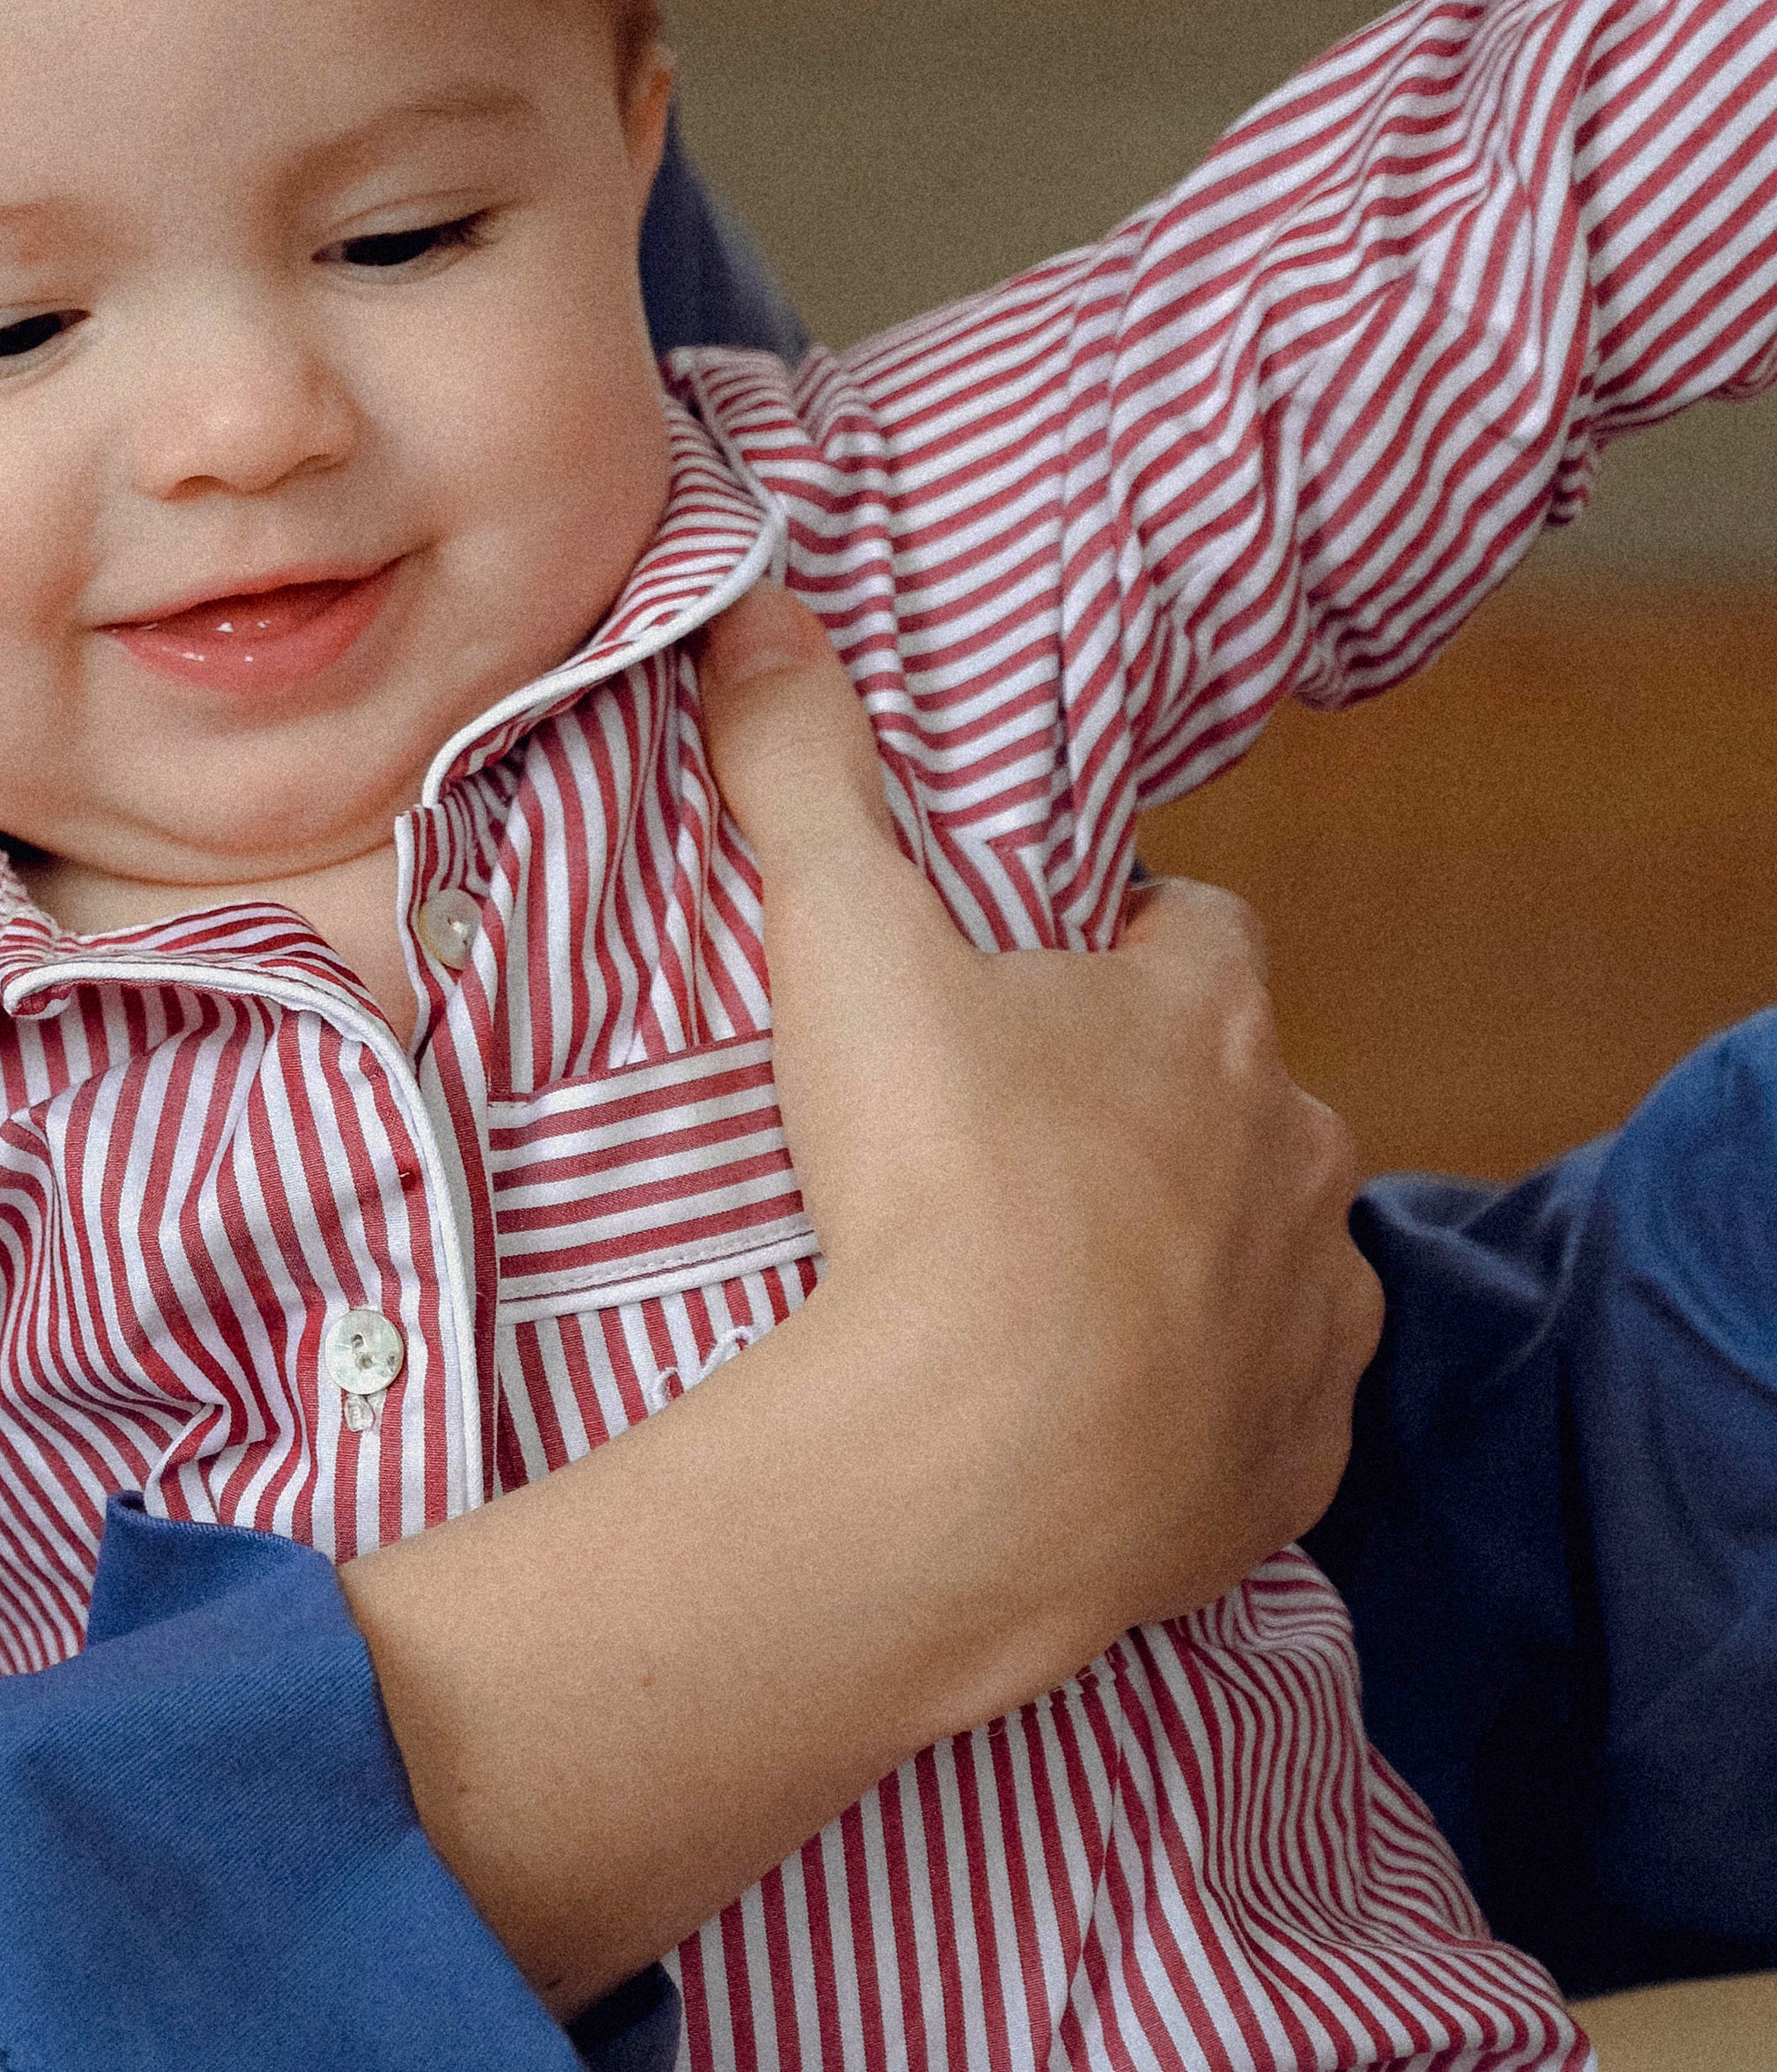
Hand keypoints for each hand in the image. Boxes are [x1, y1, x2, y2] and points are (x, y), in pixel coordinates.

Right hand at [343, 588, 1379, 2011]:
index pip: (1202, 929)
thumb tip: (761, 607)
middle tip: (1027, 1155)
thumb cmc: (933, 1184)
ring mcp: (1309, 1313)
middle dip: (1168, 1114)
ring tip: (1060, 1302)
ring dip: (1200, 1261)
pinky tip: (1104, 1427)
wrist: (991, 1464)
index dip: (1131, 943)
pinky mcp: (1296, 1457)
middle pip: (1248, 1099)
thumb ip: (805, 773)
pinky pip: (1276, 1413)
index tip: (1046, 978)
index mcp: (1204, 1016)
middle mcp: (1294, 1152)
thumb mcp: (846, 946)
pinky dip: (1209, 1410)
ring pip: (1278, 1254)